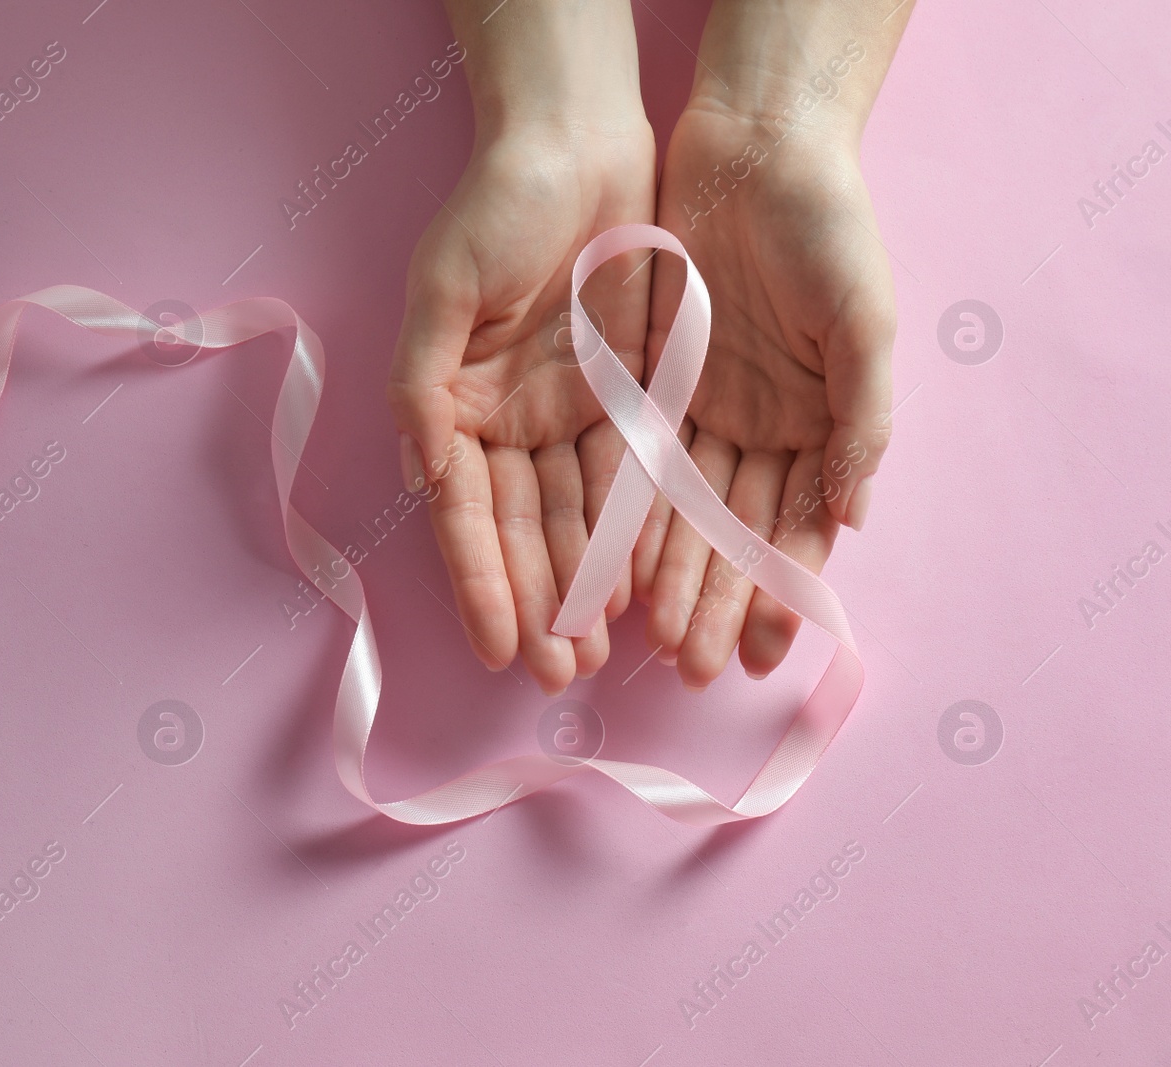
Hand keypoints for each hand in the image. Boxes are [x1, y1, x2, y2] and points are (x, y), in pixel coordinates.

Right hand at [388, 113, 657, 695]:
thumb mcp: (445, 288)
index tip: (499, 647)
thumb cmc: (497, 206)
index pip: (466, 511)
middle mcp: (509, 422)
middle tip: (559, 672)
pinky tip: (640, 585)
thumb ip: (425, 385)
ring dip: (586, 585)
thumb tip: (426, 474)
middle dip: (540, 602)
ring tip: (601, 650)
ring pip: (579, 517)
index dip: (481, 580)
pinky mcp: (628, 399)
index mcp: (455, 405)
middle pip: (524, 529)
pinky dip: (634, 531)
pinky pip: (632, 476)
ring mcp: (569, 415)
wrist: (581, 143)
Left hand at [630, 97, 895, 688]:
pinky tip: (614, 566)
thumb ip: (861, 421)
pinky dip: (627, 512)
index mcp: (819, 424)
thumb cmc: (830, 229)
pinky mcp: (651, 379)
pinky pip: (634, 457)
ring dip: (667, 576)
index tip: (759, 653)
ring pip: (679, 509)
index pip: (795, 526)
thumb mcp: (864, 323)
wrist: (758, 150)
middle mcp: (759, 429)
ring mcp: (703, 408)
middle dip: (712, 602)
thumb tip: (853, 517)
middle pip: (730, 532)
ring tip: (647, 643)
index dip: (777, 590)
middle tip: (690, 670)